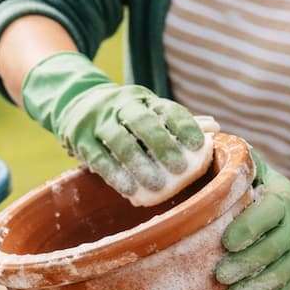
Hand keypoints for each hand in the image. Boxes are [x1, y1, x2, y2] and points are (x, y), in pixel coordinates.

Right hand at [21, 52, 204, 195]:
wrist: (74, 102)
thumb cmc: (123, 115)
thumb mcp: (148, 110)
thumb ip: (177, 121)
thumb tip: (215, 128)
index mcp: (144, 98)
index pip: (167, 108)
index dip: (184, 125)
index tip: (199, 145)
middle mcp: (121, 105)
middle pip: (143, 122)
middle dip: (162, 145)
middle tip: (179, 168)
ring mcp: (98, 120)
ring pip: (120, 140)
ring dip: (139, 164)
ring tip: (156, 185)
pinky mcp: (80, 137)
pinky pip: (98, 157)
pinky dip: (115, 174)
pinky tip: (130, 190)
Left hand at [215, 157, 289, 289]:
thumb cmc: (274, 195)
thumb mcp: (265, 174)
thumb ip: (244, 162)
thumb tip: (214, 138)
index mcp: (283, 202)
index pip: (268, 214)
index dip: (248, 227)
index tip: (226, 241)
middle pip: (272, 249)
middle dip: (246, 264)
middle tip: (219, 276)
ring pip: (280, 274)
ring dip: (256, 288)